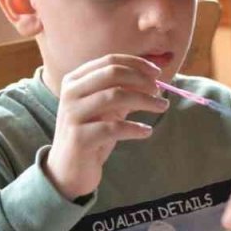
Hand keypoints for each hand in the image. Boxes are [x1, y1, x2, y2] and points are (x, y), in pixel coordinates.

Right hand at [45, 55, 169, 199]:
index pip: (110, 60)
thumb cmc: (93, 131)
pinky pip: (114, 127)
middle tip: (159, 91)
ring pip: (115, 96)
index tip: (158, 73)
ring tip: (162, 107)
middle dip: (141, 79)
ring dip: (145, 100)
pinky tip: (147, 131)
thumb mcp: (110, 106)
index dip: (137, 64)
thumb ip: (128, 86)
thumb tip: (159, 67)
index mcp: (76, 79)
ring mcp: (72, 115)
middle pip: (113, 73)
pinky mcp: (79, 138)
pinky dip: (135, 128)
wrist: (68, 170)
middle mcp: (70, 93)